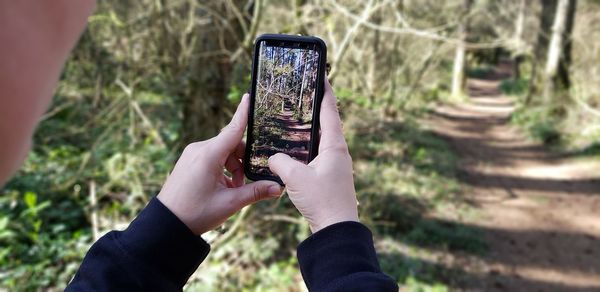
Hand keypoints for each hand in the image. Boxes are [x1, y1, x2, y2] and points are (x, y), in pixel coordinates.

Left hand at [158, 94, 282, 234]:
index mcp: (209, 155)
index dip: (243, 113)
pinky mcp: (189, 161)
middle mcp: (199, 149)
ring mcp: (192, 154)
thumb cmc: (196, 213)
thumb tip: (278, 188)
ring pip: (223, 152)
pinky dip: (222, 169)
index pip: (233, 128)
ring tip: (233, 190)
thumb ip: (255, 192)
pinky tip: (223, 188)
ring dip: (233, 167)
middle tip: (245, 183)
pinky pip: (212, 158)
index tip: (249, 96)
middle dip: (242, 160)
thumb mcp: (230, 203)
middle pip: (231, 144)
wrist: (166, 224)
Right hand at [268, 79, 358, 232]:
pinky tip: (293, 149)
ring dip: (310, 128)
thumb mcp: (295, 177)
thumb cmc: (322, 200)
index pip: (329, 111)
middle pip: (326, 122)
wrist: (335, 230)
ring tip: (295, 117)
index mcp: (334, 146)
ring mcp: (334, 165)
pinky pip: (316, 154)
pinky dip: (305, 147)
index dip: (325, 91)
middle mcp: (337, 152)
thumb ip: (279, 161)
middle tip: (303, 93)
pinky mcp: (328, 176)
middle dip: (315, 107)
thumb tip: (272, 158)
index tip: (322, 75)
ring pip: (320, 139)